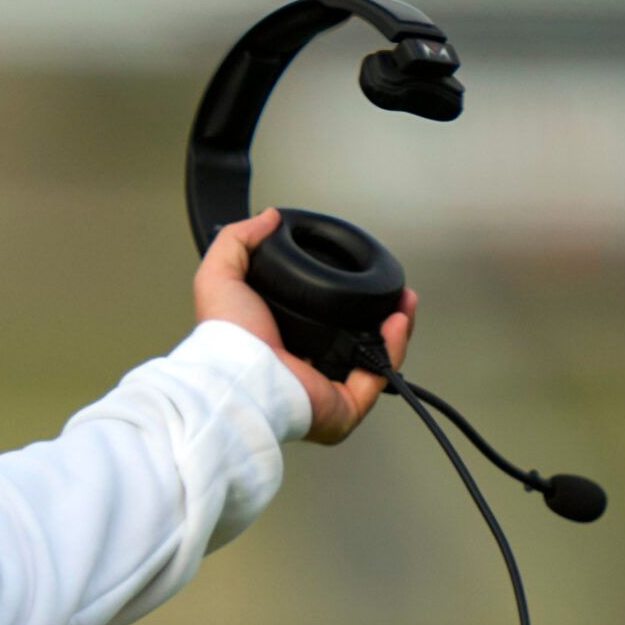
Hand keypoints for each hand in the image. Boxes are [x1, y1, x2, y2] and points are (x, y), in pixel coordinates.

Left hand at [193, 207, 417, 444]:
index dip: (341, 298)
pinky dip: (392, 351)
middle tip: (394, 290)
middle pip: (353, 340)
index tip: (359, 276)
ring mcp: (324, 389)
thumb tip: (268, 218)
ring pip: (372, 359)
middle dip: (379, 313)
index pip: (318, 320)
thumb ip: (240, 239)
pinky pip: (377, 379)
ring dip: (394, 330)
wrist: (235, 375)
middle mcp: (302, 368)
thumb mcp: (221, 274)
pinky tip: (397, 322)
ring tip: (404, 301)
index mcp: (277, 342)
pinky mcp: (342, 406)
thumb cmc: (223, 339)